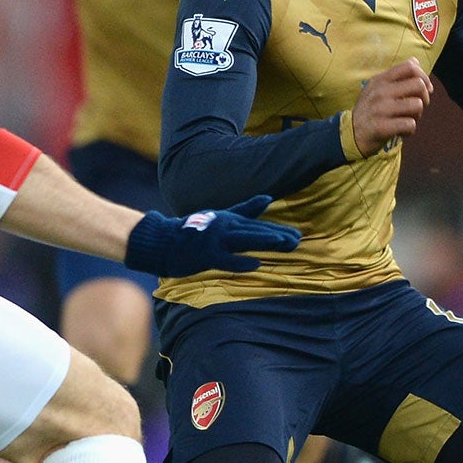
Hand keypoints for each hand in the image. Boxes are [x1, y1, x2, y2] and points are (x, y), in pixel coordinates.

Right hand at [124, 197, 302, 276]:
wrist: (164, 240)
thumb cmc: (194, 231)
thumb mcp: (221, 216)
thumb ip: (246, 210)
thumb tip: (268, 198)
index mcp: (230, 220)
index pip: (258, 225)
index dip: (278, 230)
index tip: (297, 236)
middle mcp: (225, 227)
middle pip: (255, 231)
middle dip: (276, 235)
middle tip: (297, 240)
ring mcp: (215, 240)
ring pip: (243, 240)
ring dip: (262, 240)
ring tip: (281, 242)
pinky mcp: (205, 254)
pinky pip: (225, 259)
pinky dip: (240, 261)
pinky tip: (255, 264)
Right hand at [352, 60, 431, 155]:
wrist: (351, 134)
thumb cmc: (370, 110)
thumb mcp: (376, 88)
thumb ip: (395, 76)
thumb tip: (416, 62)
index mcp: (381, 80)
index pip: (410, 67)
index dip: (424, 76)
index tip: (425, 88)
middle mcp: (380, 92)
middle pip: (418, 85)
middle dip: (425, 97)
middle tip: (418, 106)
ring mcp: (381, 109)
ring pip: (417, 105)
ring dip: (418, 115)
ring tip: (408, 119)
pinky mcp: (382, 127)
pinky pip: (410, 125)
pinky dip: (409, 130)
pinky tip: (401, 132)